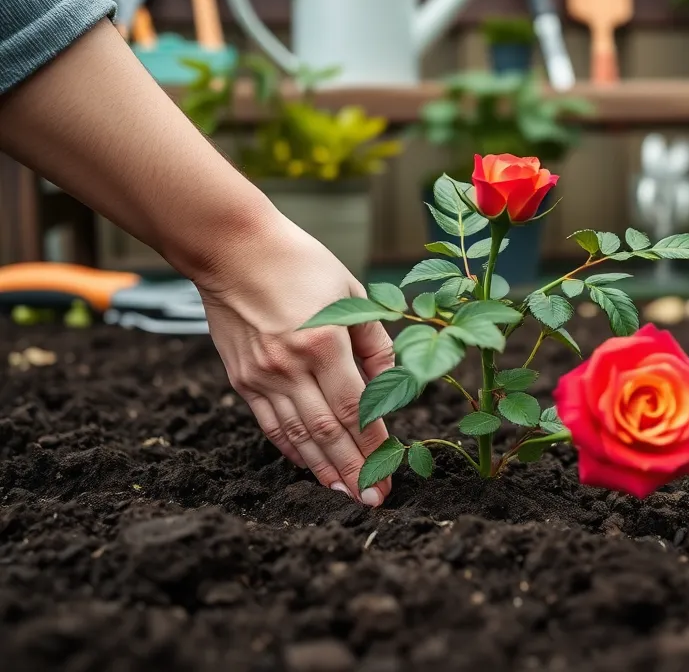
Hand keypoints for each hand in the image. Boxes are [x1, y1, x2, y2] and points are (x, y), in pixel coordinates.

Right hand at [195, 218, 393, 506]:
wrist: (232, 248)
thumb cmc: (300, 262)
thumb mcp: (351, 291)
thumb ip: (374, 342)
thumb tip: (394, 383)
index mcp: (323, 342)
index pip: (355, 410)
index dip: (374, 446)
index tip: (391, 473)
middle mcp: (290, 366)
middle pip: (327, 433)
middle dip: (353, 471)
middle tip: (373, 501)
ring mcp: (262, 376)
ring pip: (297, 437)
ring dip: (323, 470)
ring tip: (345, 494)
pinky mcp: (242, 379)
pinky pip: (269, 425)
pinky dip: (291, 450)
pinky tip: (308, 467)